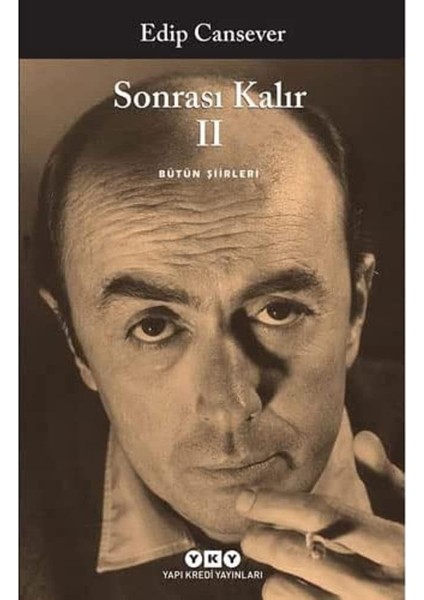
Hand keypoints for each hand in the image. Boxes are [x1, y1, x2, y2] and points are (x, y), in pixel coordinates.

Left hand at [236, 432, 403, 598]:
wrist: (423, 590)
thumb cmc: (418, 554)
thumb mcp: (413, 515)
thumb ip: (387, 481)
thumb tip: (363, 438)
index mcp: (394, 545)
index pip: (321, 515)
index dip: (276, 504)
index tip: (246, 498)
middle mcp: (378, 586)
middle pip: (297, 552)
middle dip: (262, 539)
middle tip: (250, 533)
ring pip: (288, 590)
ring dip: (271, 572)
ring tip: (270, 562)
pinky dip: (284, 597)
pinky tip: (288, 586)